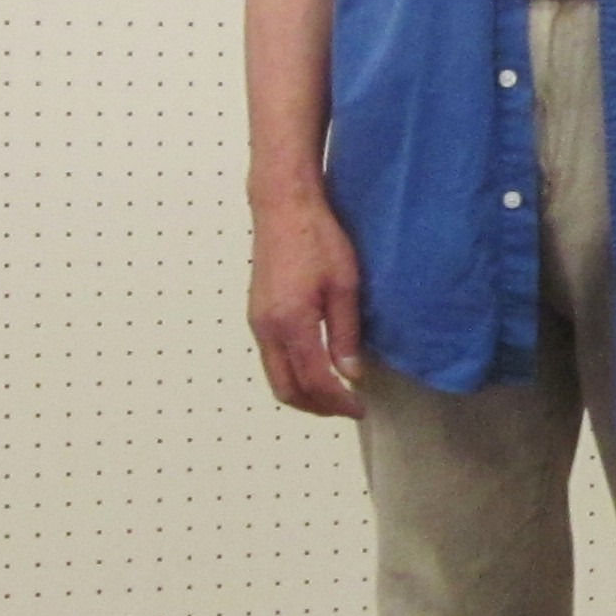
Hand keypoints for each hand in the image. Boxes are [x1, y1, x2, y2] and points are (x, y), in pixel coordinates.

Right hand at [248, 191, 366, 417]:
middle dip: (317, 407)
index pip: (315, 380)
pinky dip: (291, 375)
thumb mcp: (344, 286)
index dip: (338, 401)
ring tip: (333, 393)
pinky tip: (314, 368)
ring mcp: (257, 323)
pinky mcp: (256, 315)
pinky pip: (270, 360)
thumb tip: (351, 374)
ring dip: (302, 394)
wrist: (282, 207)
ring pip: (275, 377)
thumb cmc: (317, 238)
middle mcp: (267, 329)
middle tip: (346, 408)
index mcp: (291, 323)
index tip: (360, 407)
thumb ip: (345, 335)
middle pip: (286, 390)